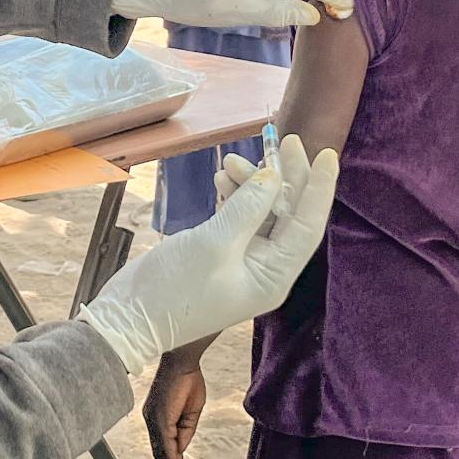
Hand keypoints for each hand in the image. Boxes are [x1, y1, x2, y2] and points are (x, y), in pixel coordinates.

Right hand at [78, 134, 337, 372]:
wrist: (129, 317)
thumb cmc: (175, 288)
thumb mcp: (214, 243)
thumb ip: (248, 208)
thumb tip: (273, 177)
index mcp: (274, 276)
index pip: (308, 226)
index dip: (320, 189)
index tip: (328, 154)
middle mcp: (265, 269)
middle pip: (287, 216)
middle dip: (284, 178)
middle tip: (282, 141)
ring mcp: (243, 262)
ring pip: (262, 212)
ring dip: (253, 184)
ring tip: (231, 162)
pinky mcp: (220, 254)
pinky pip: (240, 218)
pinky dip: (235, 196)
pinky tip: (223, 179)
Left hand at [144, 360, 207, 458]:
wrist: (184, 361)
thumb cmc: (187, 381)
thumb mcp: (190, 413)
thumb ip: (185, 431)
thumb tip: (181, 450)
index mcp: (159, 419)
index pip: (163, 448)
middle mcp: (152, 421)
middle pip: (161, 455)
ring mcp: (154, 420)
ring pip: (162, 454)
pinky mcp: (159, 418)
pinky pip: (165, 445)